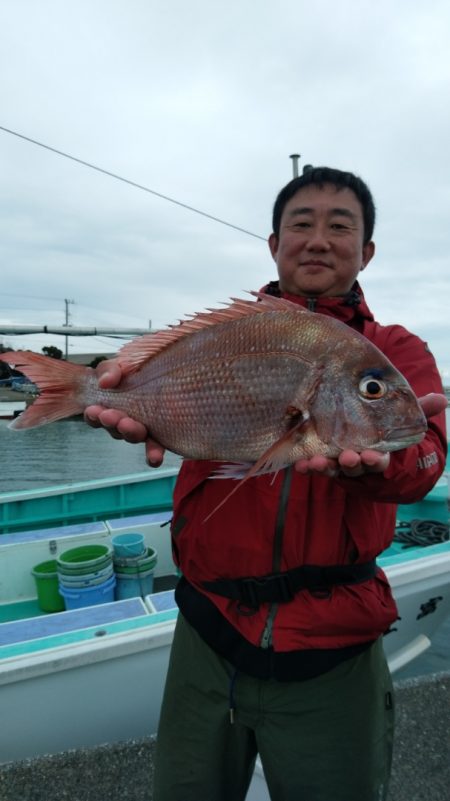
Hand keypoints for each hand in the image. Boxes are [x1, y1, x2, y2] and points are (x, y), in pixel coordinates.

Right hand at [84, 359, 164, 466]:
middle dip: (111, 422)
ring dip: (129, 432)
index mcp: (111, 406)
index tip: (94, 410)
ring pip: (133, 436)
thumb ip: (110, 370)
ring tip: (128, 424)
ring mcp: (143, 428)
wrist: (164, 368)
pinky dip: (153, 455)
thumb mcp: (120, 365)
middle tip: (109, 415)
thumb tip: (105, 382)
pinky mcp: (162, 434)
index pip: (96, 416)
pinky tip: (154, 458)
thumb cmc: (137, 368)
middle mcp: (125, 421)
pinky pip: (155, 448)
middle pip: (114, 429)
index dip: (94, 416)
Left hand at [294, 392, 447, 478]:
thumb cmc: (382, 420)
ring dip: (325, 466)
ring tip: (317, 462)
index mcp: (379, 451)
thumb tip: (444, 400)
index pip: (380, 459)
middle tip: (349, 457)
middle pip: (355, 465)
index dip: (376, 459)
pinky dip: (306, 466)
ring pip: (332, 467)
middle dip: (351, 463)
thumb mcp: (399, 413)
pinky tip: (300, 464)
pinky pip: (312, 465)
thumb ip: (420, 409)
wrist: (356, 423)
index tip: (373, 456)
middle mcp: (358, 459)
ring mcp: (338, 461)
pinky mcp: (320, 458)